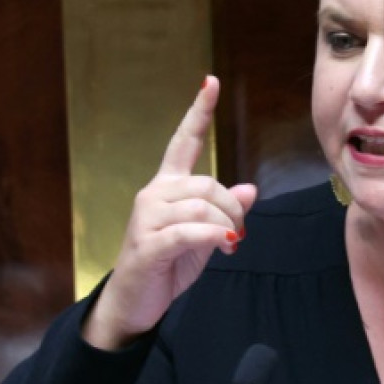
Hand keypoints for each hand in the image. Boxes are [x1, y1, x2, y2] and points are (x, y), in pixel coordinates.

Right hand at [83, 76, 257, 351]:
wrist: (134, 302)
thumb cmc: (168, 265)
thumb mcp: (205, 236)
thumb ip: (224, 212)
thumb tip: (249, 189)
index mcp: (167, 186)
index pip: (184, 141)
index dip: (199, 112)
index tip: (211, 81)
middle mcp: (154, 194)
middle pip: (207, 184)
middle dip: (231, 209)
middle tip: (238, 235)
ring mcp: (147, 218)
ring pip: (201, 208)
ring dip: (225, 228)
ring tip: (229, 246)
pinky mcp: (148, 245)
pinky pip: (188, 232)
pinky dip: (212, 238)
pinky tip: (224, 247)